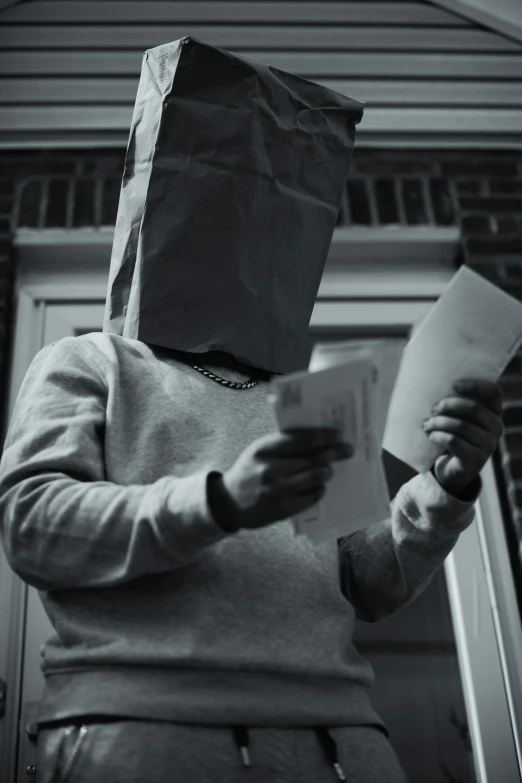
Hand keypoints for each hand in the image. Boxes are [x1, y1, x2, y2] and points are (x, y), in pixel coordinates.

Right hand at [215, 427, 352, 530]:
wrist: (229, 502)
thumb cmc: (250, 471)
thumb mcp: (259, 451)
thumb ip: (282, 444)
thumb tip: (319, 437)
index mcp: (263, 449)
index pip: (300, 439)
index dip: (323, 436)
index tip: (337, 434)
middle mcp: (270, 469)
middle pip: (312, 458)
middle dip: (333, 452)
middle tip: (347, 450)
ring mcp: (277, 491)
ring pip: (315, 477)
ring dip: (326, 471)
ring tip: (328, 470)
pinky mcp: (283, 509)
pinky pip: (312, 496)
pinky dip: (319, 489)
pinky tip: (318, 486)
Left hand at [421, 378, 503, 494]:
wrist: (454, 468)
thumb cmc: (456, 435)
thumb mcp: (459, 418)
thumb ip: (456, 405)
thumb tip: (433, 391)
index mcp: (494, 413)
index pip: (493, 393)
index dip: (476, 386)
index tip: (454, 385)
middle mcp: (496, 428)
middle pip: (474, 408)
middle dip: (448, 405)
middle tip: (432, 409)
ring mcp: (488, 445)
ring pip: (461, 426)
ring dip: (438, 422)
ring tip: (426, 424)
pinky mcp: (475, 460)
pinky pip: (454, 442)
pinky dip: (438, 436)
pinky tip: (430, 435)